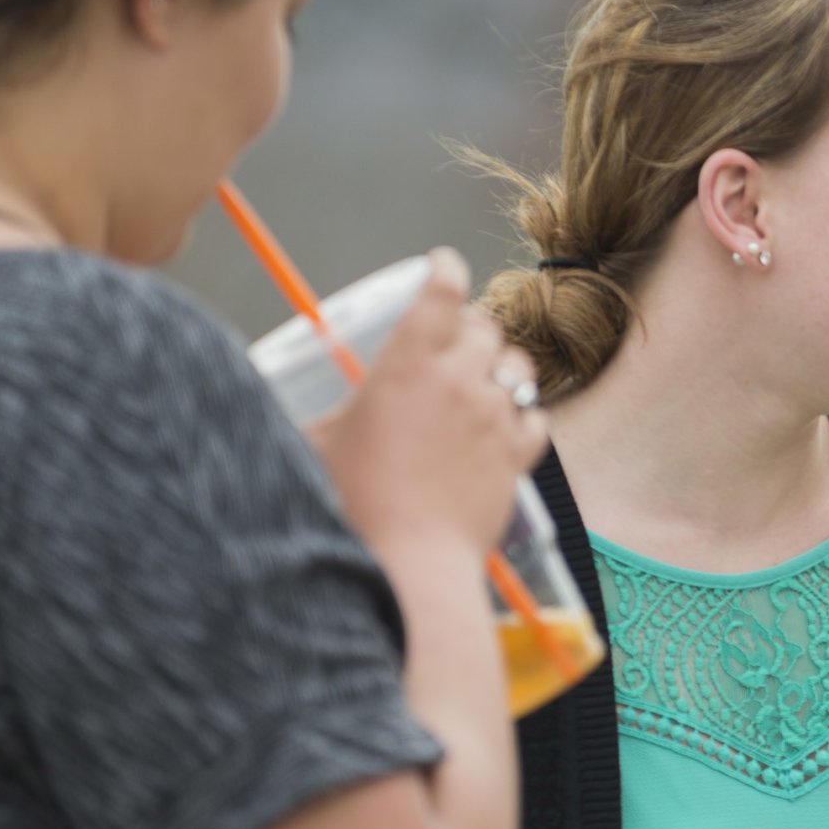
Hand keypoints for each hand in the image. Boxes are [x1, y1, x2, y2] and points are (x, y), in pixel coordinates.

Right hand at [305, 247, 547, 553]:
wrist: (409, 563)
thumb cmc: (352, 505)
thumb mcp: (316, 445)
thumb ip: (319, 414)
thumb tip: (293, 407)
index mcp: (407, 365)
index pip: (440, 293)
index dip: (445, 270)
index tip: (443, 265)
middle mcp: (460, 380)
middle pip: (483, 326)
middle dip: (469, 326)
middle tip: (452, 342)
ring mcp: (495, 416)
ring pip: (517, 367)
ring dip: (500, 366)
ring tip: (482, 381)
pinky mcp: (518, 454)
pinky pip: (536, 417)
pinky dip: (523, 415)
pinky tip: (506, 425)